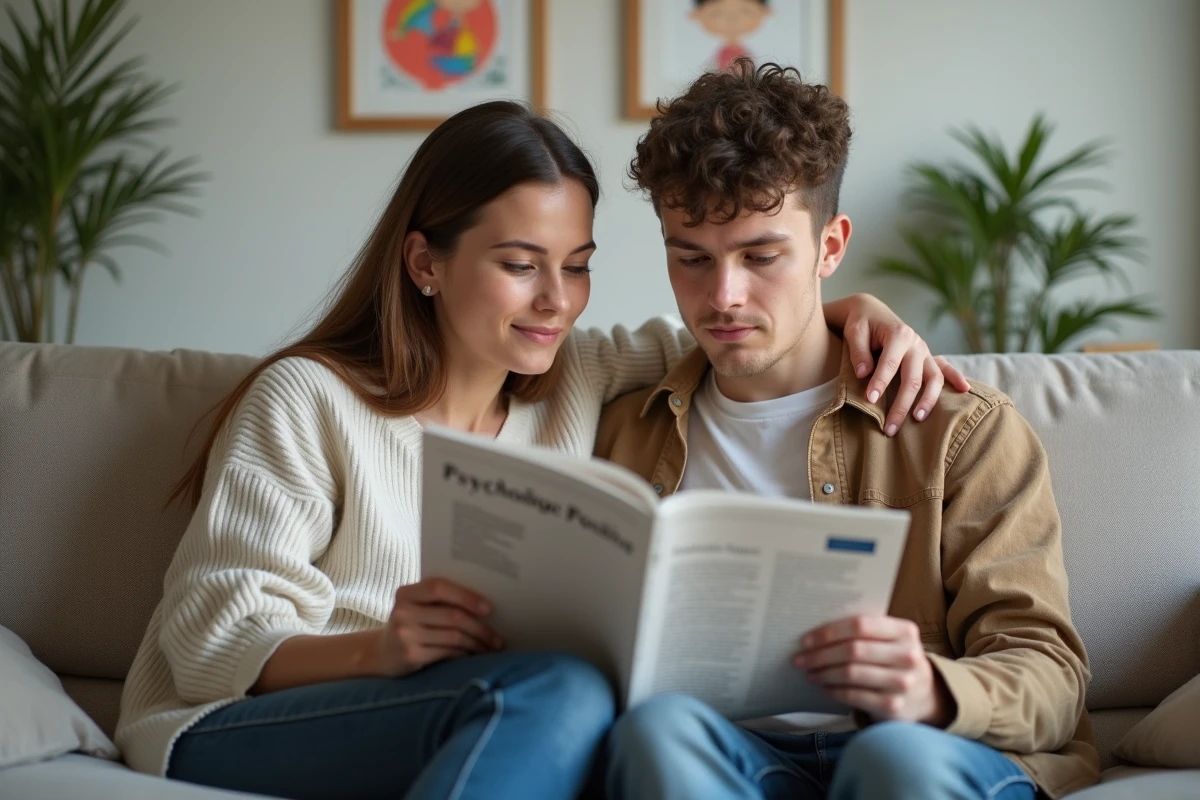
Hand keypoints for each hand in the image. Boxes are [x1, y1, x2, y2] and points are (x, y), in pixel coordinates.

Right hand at [376, 578, 503, 676]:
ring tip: (491, 647)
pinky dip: (465, 654)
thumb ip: (439, 601)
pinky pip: (448, 653)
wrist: (379, 655)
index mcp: (405, 593)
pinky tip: (474, 655)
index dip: (467, 596)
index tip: (489, 608)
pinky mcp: (410, 656)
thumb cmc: (409, 626)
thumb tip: (486, 606)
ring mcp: (405, 635)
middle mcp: (402, 612)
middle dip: (481, 628)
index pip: (439, 587)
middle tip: (498, 637)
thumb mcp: (415, 607)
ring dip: (477, 643)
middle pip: (452, 616)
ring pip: (454, 636)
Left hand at [794, 615, 953, 726]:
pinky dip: (834, 691)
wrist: (926, 696)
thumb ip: (865, 631)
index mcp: (905, 631)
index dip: (829, 632)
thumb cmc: (894, 660)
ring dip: (823, 673)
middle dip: (820, 655)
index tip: (805, 640)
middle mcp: (908, 656)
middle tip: (799, 659)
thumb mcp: (890, 640)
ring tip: (809, 673)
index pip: (860, 625)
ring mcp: (903, 683)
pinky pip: (854, 696)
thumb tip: (815, 629)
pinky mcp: (894, 706)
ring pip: (851, 674)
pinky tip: (824, 688)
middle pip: (853, 650)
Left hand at [838, 294, 970, 434]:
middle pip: (913, 378)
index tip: (869, 401)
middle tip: (889, 428)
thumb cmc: (861, 323)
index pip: (890, 363)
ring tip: (917, 420)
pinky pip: (945, 369)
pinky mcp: (928, 357)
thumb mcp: (854, 332)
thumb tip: (864, 374)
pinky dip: (956, 379)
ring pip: (933, 378)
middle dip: (902, 405)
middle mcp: (916, 343)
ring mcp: (925, 351)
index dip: (880, 382)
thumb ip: (859, 352)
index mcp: (899, 334)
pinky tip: (965, 390)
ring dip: (927, 401)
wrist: (872, 312)